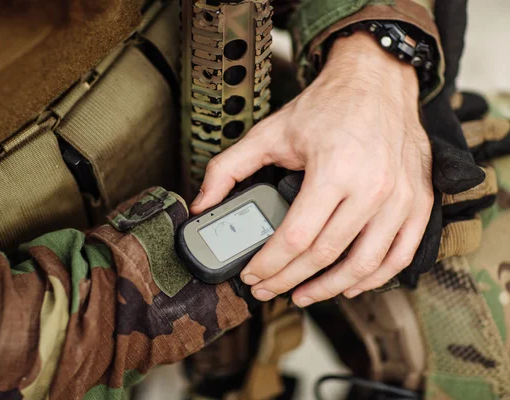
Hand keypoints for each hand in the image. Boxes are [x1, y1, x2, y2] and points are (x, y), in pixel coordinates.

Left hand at [189, 32, 433, 306]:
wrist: (377, 81)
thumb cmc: (328, 106)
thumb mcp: (270, 132)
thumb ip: (229, 168)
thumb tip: (202, 204)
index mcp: (334, 169)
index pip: (296, 237)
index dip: (269, 264)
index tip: (252, 274)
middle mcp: (371, 188)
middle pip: (324, 255)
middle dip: (289, 280)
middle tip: (267, 289)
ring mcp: (400, 198)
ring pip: (364, 265)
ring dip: (329, 288)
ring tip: (302, 295)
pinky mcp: (419, 202)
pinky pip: (400, 256)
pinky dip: (374, 278)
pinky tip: (350, 284)